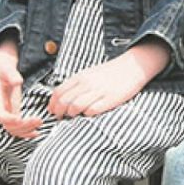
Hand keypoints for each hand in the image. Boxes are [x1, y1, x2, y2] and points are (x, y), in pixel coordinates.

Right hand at [0, 38, 42, 138]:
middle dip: (23, 126)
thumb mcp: (6, 66)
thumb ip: (11, 74)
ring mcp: (7, 112)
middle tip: (38, 120)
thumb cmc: (3, 67)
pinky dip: (26, 132)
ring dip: (26, 131)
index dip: (8, 119)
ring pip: (13, 129)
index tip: (19, 118)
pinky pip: (18, 128)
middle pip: (8, 125)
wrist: (1, 68)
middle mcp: (0, 108)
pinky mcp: (13, 113)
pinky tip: (36, 132)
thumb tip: (18, 81)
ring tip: (39, 124)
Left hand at [47, 41, 170, 118]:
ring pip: (75, 106)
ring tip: (74, 116)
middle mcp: (87, 83)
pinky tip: (88, 114)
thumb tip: (60, 99)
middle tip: (60, 117)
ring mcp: (98, 91)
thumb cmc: (109, 73)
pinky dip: (87, 115)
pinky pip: (92, 110)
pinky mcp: (109, 99)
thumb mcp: (88, 74)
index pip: (58, 92)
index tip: (53, 111)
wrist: (131, 67)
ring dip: (71, 114)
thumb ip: (75, 85)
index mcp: (80, 77)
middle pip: (64, 101)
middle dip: (59, 112)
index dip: (52, 104)